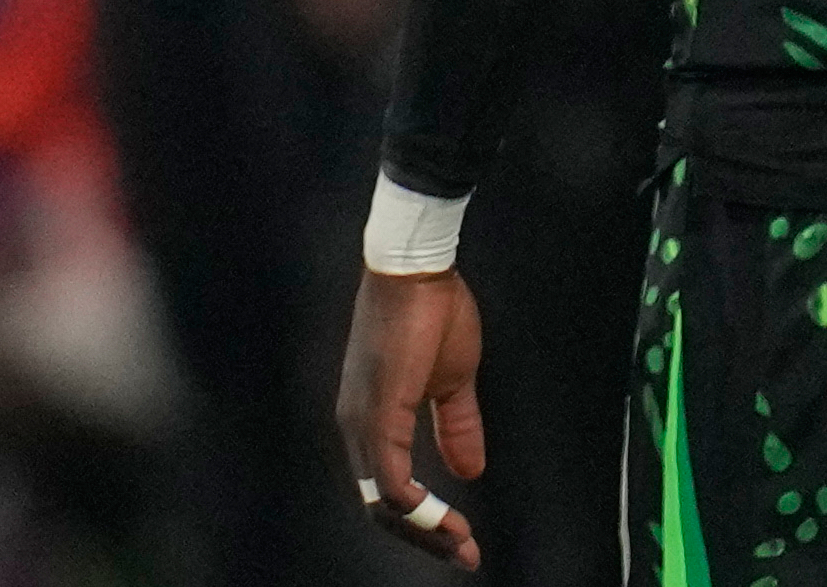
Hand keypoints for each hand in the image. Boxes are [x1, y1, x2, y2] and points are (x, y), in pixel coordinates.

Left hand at [337, 266, 486, 569]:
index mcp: (371, 418)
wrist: (419, 269)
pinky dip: (418, 508)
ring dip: (424, 530)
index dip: (424, 520)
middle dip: (426, 537)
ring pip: (383, 501)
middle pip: (380, 506)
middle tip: (466, 557)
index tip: (464, 540)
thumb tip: (470, 470)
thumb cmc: (433, 313)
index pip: (388, 488)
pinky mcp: (375, 413)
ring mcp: (361, 421)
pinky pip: (389, 479)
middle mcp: (356, 426)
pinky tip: (446, 518)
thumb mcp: (453, 381)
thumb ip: (456, 426)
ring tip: (462, 545)